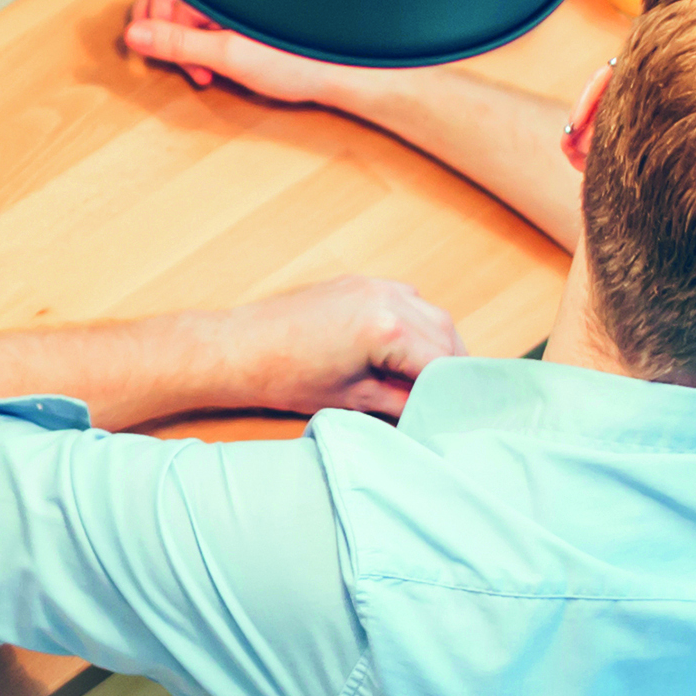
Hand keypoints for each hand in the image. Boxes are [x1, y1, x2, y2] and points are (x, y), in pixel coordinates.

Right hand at [123, 0, 375, 110]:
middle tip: (191, 70)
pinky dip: (212, 37)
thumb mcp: (230, 55)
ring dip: (193, 41)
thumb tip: (135, 35)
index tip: (161, 59)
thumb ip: (178, 43)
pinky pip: (216, 13)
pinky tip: (228, 58)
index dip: (155, 30)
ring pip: (195, 8)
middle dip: (172, 36)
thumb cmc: (304, 57)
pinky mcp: (255, 4)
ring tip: (212, 69)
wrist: (353, 68)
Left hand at [209, 277, 462, 420]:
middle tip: (447, 400)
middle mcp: (386, 299)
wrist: (239, 348)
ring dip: (437, 344)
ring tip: (428, 379)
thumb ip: (402, 402)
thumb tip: (432, 411)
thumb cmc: (287, 378)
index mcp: (388, 330)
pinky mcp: (358, 283)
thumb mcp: (354, 400)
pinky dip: (416, 324)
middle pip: (445, 335)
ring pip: (430, 314)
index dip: (453, 391)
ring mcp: (372, 285)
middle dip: (450, 368)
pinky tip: (407, 350)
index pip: (444, 363)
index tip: (457, 412)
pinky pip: (406, 299)